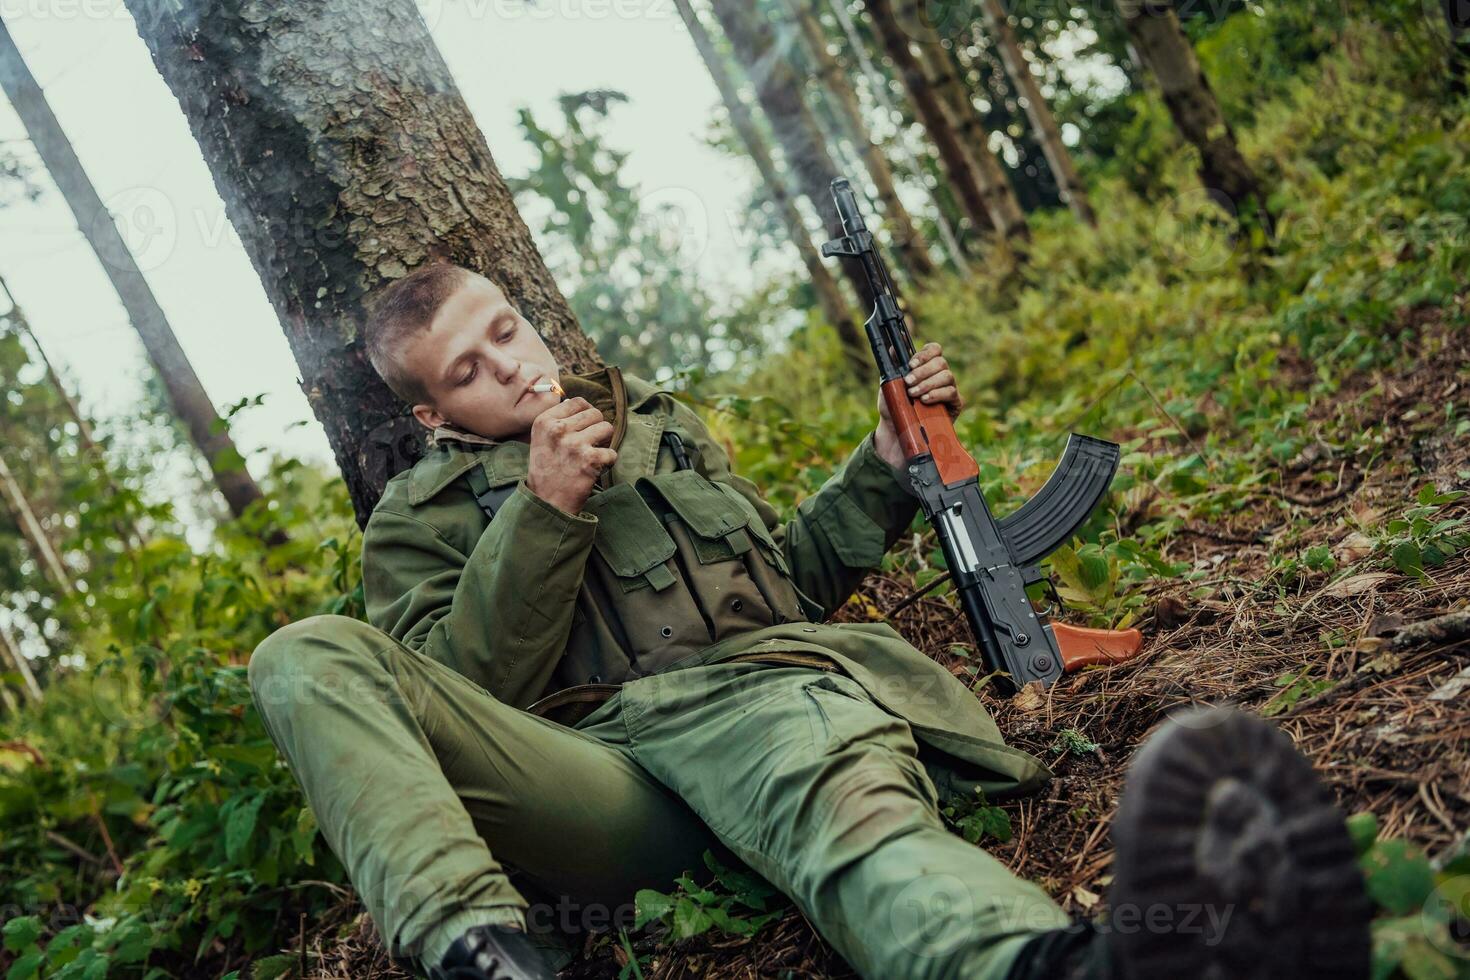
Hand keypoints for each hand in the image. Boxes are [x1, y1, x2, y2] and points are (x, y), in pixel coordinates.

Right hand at [524, 397, 616, 514]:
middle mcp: (559, 430)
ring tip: (591, 455)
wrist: (547, 503)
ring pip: (607, 428)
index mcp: (545, 422)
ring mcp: (575, 444)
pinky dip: (607, 462)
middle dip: (596, 428)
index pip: (577, 402)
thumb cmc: (546, 471)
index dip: (585, 414)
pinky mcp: (591, 460)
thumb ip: (558, 420)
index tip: (583, 428)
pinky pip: (612, 452)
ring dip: (604, 442)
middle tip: (588, 444)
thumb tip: (583, 405)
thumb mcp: (541, 440)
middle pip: (595, 413)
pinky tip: (594, 469)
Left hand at [874, 342, 964, 472]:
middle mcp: (940, 375)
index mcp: (926, 367)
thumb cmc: (894, 406)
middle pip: (941, 362)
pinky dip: (937, 394)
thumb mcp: (889, 384)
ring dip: (928, 383)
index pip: (934, 350)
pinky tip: (925, 400)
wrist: (897, 431)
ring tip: (914, 394)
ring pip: (947, 376)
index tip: (910, 364)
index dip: (924, 354)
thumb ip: (893, 364)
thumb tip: (894, 346)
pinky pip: (952, 393)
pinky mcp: (955, 404)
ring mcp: (949, 389)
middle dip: (922, 371)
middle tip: (908, 383)